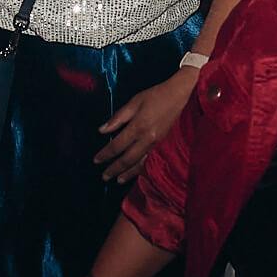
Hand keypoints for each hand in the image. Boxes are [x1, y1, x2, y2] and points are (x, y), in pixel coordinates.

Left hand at [94, 66, 196, 182]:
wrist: (179, 95)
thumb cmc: (156, 96)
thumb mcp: (134, 102)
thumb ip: (118, 117)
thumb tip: (102, 129)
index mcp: (138, 127)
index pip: (117, 145)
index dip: (105, 154)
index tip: (96, 160)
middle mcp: (147, 139)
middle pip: (127, 159)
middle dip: (114, 169)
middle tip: (104, 176)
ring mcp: (156, 143)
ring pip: (139, 163)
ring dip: (127, 173)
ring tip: (118, 180)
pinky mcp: (162, 144)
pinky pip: (149, 161)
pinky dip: (141, 169)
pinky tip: (136, 173)